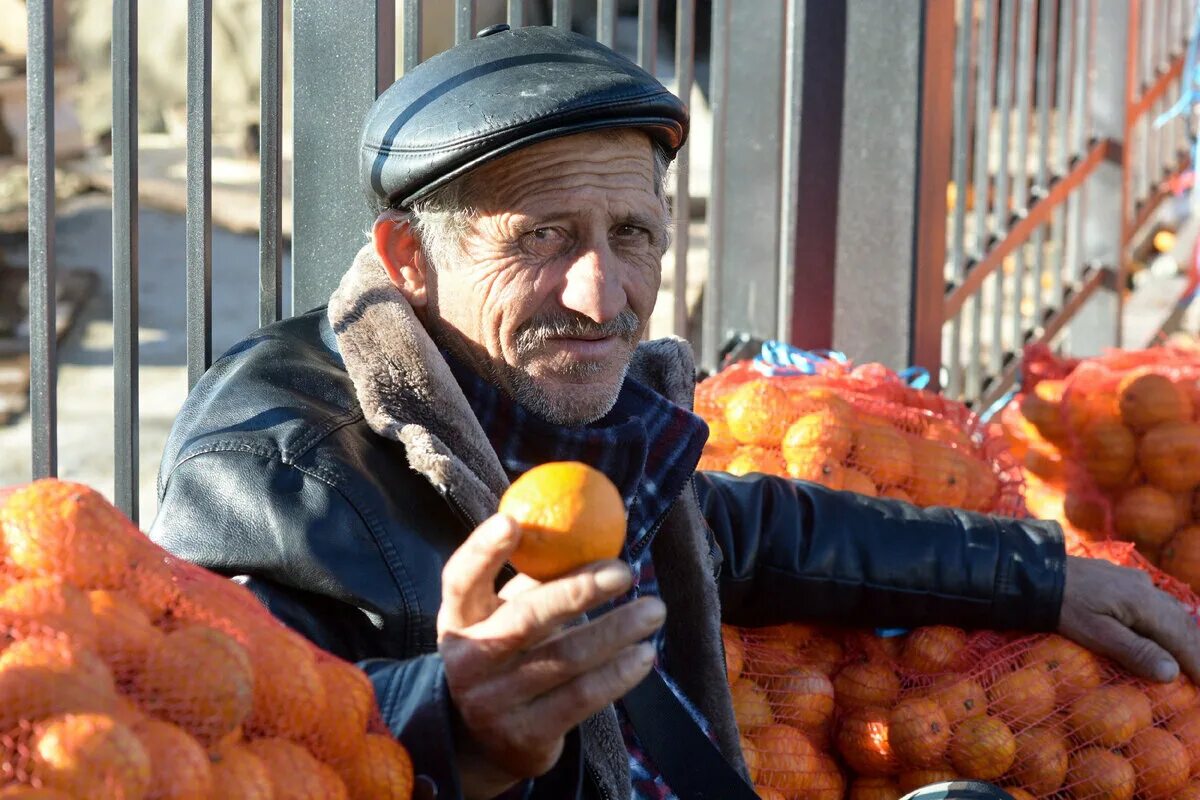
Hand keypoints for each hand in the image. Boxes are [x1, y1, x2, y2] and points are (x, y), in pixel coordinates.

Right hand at [437, 514, 663, 798]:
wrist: (483, 739)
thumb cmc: (507, 650)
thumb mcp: (505, 613)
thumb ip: (535, 578)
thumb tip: (590, 532)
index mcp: (459, 618)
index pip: (461, 579)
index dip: (482, 550)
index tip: (512, 521)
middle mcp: (468, 661)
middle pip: (526, 620)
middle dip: (579, 591)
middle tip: (624, 572)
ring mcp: (494, 702)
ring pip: (566, 659)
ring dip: (617, 630)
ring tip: (654, 610)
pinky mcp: (525, 736)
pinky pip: (581, 698)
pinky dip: (619, 673)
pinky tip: (644, 655)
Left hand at [1058, 555, 1199, 682]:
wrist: (1036, 572)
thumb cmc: (1062, 607)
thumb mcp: (1094, 633)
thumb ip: (1134, 651)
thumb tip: (1173, 672)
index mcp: (1144, 603)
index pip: (1183, 638)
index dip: (1198, 664)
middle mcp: (1147, 589)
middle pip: (1184, 624)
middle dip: (1198, 652)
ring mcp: (1137, 581)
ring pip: (1174, 612)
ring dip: (1187, 637)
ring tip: (1194, 661)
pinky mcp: (1126, 580)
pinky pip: (1160, 604)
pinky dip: (1172, 624)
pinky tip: (1172, 634)